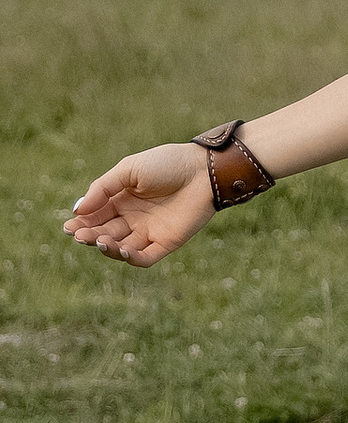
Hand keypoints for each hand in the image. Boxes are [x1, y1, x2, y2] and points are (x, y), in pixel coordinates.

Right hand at [63, 145, 214, 265]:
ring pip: (121, 248)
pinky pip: (144, 258)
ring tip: (99, 240)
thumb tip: (78, 210)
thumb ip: (103, 188)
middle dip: (91, 235)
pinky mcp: (166, 242)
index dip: (82, 223)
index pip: (96, 216)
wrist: (203, 170)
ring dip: (108, 247)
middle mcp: (133, 218)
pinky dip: (130, 258)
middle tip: (80, 235)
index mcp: (122, 200)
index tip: (69, 226)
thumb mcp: (128, 170)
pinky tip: (120, 250)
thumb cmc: (167, 164)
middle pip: (106, 233)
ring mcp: (149, 232)